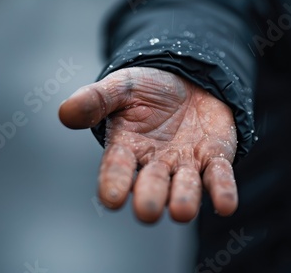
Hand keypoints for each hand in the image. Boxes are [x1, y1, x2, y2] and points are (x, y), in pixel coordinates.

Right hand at [59, 67, 237, 222]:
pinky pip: (219, 177)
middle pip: (152, 183)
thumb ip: (95, 100)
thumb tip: (64, 113)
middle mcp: (156, 163)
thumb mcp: (120, 87)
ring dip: (185, 199)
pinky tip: (226, 205)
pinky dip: (222, 191)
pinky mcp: (214, 158)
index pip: (117, 168)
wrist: (187, 80)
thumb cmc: (147, 88)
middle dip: (151, 197)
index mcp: (127, 147)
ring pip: (186, 186)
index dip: (114, 182)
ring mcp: (186, 164)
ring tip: (181, 212)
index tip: (112, 198)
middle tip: (147, 212)